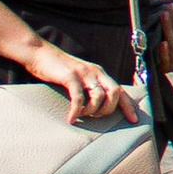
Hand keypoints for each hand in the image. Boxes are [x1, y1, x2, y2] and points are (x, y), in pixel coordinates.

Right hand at [24, 41, 140, 122]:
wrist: (39, 53)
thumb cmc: (58, 68)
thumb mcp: (79, 76)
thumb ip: (89, 86)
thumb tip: (96, 106)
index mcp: (99, 73)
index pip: (120, 89)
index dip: (128, 106)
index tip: (133, 120)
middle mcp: (95, 72)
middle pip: (114, 93)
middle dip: (108, 110)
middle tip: (95, 117)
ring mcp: (83, 73)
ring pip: (99, 96)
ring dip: (92, 111)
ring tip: (81, 115)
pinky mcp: (70, 76)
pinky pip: (79, 98)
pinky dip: (77, 111)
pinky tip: (71, 118)